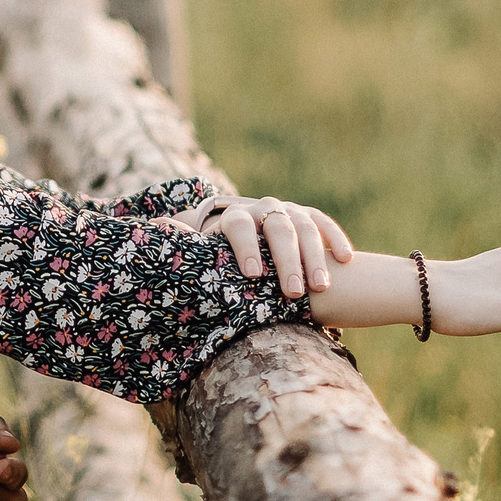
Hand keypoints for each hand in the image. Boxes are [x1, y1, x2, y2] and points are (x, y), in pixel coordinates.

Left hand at [174, 195, 353, 298]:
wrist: (245, 230)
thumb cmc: (220, 255)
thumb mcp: (203, 250)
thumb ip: (182, 241)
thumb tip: (154, 230)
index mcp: (233, 217)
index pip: (238, 225)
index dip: (245, 248)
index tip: (253, 275)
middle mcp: (262, 208)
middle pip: (277, 228)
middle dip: (286, 260)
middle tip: (291, 292)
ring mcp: (288, 210)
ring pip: (305, 227)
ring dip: (313, 257)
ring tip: (321, 287)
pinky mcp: (309, 216)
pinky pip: (325, 223)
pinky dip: (336, 238)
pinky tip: (347, 259)